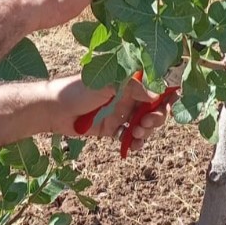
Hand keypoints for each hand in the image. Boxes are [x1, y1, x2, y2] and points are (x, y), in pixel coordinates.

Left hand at [46, 74, 168, 153]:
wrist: (54, 109)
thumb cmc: (78, 89)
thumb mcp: (107, 83)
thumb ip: (133, 87)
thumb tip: (158, 95)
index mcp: (128, 79)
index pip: (155, 84)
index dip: (167, 94)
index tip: (171, 103)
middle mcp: (128, 95)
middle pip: (155, 107)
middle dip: (157, 116)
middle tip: (146, 122)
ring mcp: (121, 112)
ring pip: (145, 123)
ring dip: (147, 130)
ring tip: (137, 133)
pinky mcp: (113, 128)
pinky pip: (132, 136)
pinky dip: (137, 142)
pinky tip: (134, 145)